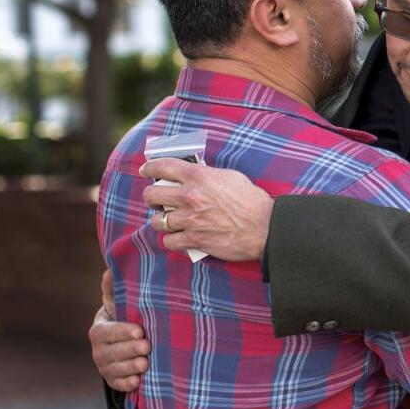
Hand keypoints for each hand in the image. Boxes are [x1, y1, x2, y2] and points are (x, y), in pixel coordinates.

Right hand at [89, 269, 150, 391]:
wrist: (127, 340)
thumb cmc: (126, 315)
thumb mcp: (120, 301)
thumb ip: (115, 287)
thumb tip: (111, 269)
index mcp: (99, 329)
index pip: (106, 332)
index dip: (121, 332)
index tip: (140, 330)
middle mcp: (99, 349)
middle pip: (109, 352)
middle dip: (128, 349)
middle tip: (147, 346)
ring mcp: (105, 366)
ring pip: (113, 369)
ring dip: (129, 367)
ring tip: (146, 363)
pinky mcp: (114, 380)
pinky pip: (117, 384)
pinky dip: (126, 384)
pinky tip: (138, 382)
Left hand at [140, 158, 273, 260]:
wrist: (265, 228)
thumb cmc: (252, 201)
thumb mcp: (230, 177)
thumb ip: (208, 175)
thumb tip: (193, 176)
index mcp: (199, 176)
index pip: (163, 167)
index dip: (149, 167)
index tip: (145, 170)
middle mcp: (190, 197)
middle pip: (151, 195)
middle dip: (151, 198)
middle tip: (157, 200)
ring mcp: (190, 220)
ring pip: (157, 221)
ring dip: (161, 221)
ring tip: (170, 221)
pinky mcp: (195, 240)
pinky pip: (169, 241)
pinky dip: (172, 240)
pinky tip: (179, 237)